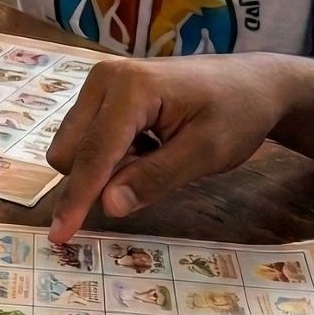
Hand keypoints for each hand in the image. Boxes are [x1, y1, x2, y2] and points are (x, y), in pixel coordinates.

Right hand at [46, 55, 286, 242]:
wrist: (253, 84)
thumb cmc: (236, 114)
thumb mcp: (205, 153)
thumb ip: (155, 179)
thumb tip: (109, 206)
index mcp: (131, 88)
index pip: (94, 154)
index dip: (78, 199)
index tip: (60, 236)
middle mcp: (105, 79)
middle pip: (70, 151)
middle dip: (97, 178)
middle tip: (153, 173)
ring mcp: (102, 83)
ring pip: (74, 146)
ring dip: (105, 167)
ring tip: (154, 155)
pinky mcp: (104, 92)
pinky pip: (86, 137)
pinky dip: (110, 155)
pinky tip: (147, 146)